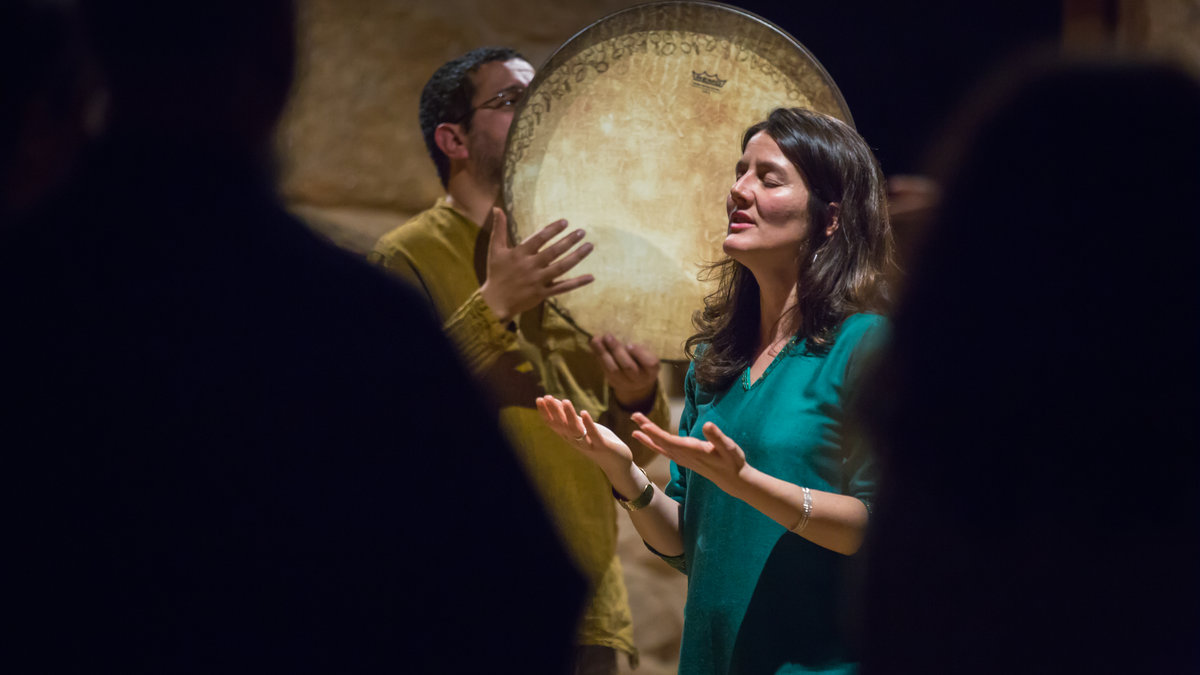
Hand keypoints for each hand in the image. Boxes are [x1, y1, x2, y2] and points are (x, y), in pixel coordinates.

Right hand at [479, 208, 593, 321]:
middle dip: (569, 241)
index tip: (566, 222)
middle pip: (553, 252)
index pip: (538, 239)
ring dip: (576, 257)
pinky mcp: (543, 293)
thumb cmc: (496, 273)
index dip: (552, 230)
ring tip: (589, 246)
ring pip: (561, 267)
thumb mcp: (494, 250)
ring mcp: (538, 281)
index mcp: (519, 254)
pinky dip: (577, 283)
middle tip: (582, 231)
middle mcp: (530, 266)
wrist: (495, 302)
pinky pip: (563, 288)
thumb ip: (499, 228)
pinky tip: (591, 277)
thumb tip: (497, 208)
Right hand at [536, 395, 632, 479]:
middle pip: (562, 426)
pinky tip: (584, 412)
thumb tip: (557, 402)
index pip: (554, 424)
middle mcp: (575, 441)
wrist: (617, 464)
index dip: (546, 413)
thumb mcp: (583, 428)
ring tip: (565, 401)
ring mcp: (588, 444)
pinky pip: (593, 435)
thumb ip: (570, 417)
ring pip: (575, 430)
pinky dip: (588, 424)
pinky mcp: (602, 446)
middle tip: (547, 397)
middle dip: (554, 411)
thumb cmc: (598, 442)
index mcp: (569, 437)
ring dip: (570, 416)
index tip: (539, 399)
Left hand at [590, 334, 659, 410]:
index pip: (649, 363)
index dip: (639, 354)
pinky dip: (599, 357)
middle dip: (617, 350)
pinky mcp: (614, 383)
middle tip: (608, 336)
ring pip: (613, 369)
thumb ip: (639, 348)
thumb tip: (622, 338)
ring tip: (595, 340)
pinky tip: (594, 346)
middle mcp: (640, 379)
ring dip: (603, 353)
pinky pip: (605, 370)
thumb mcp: (647, 355)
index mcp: (652, 370)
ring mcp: (626, 383)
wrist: (637, 383)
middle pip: (628, 366)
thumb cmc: (643, 362)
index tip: (629, 344)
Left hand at [631, 413, 747, 496]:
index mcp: (693, 450)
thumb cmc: (732, 461)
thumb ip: (717, 437)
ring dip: (647, 437)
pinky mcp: (684, 459)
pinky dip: (654, 445)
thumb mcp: (729, 447)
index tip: (643, 425)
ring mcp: (682, 459)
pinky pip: (664, 451)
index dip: (656, 433)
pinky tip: (647, 440)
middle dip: (647, 429)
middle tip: (634, 415)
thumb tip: (708, 425)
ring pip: (661, 448)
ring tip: (634, 429)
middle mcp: (684, 455)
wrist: (732, 479)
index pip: (670, 441)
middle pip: (661, 442)